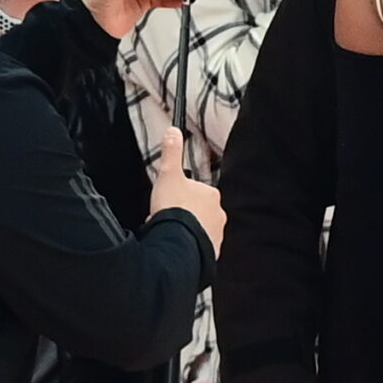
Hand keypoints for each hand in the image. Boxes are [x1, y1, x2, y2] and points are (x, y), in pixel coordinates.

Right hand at [149, 128, 224, 249]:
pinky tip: (173, 245)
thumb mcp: (168, 175)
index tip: (165, 201)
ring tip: (166, 232)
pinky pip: (196, 246)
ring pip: (195, 229)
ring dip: (182, 230)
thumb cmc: (174, 209)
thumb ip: (171, 152)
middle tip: (163, 218)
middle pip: (195, 211)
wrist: (176, 243)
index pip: (193, 191)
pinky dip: (185, 245)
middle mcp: (218, 214)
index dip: (176, 196)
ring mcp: (216, 233)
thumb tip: (173, 131)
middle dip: (180, 214)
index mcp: (211, 195)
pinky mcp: (210, 251)